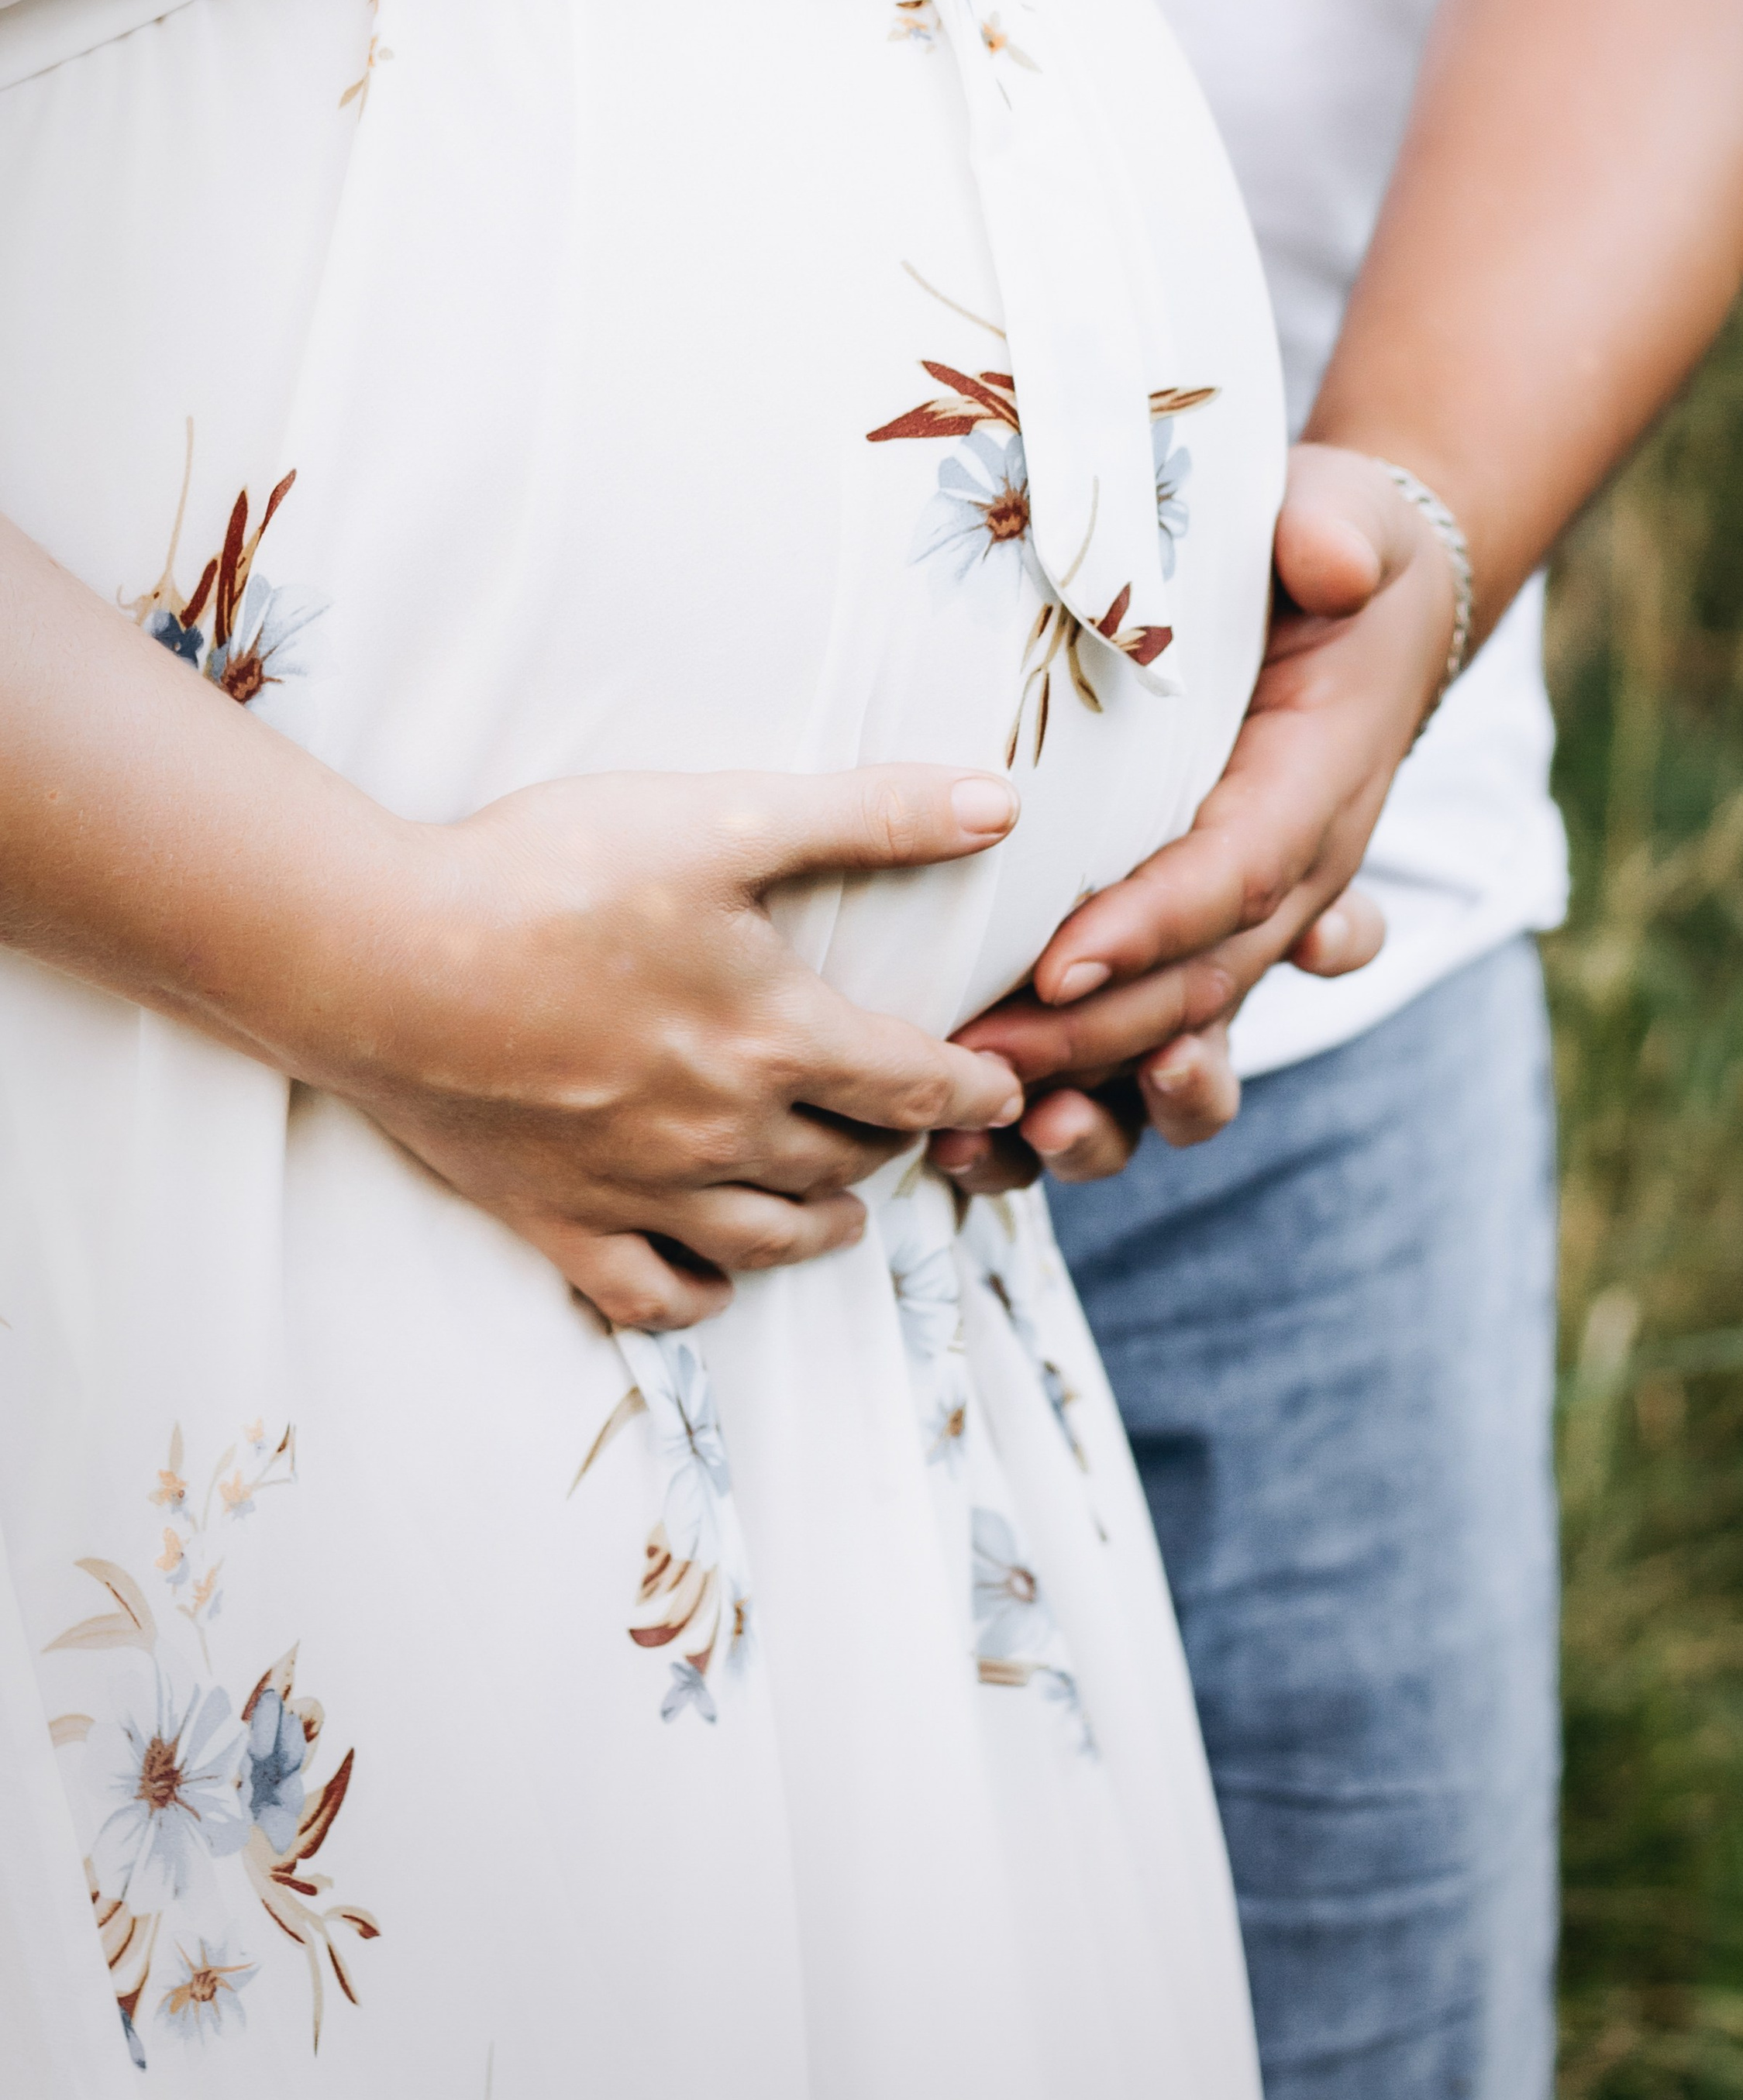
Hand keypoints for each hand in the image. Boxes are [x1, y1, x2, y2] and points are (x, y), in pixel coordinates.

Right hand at [299, 764, 1025, 1329]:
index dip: (977, 1087)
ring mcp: (639, 1191)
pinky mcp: (555, 1221)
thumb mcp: (722, 818)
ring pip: (770, 1238)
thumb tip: (998, 802)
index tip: (1005, 1085)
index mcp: (777, 1039)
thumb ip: (868, 814)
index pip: (919, 1084)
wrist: (380, 956)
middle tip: (913, 1121)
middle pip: (849, 1158)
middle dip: (898, 1141)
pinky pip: (653, 1297)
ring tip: (844, 1204)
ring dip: (824, 1221)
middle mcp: (723, 1134)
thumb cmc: (549, 874)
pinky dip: (702, 1294)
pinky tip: (717, 1275)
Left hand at [935, 446, 1452, 1181]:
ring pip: (1180, 1043)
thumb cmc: (1331, 554)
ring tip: (983, 1136)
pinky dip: (1077, 1102)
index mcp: (1318, 786)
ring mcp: (1248, 923)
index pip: (1236, 870)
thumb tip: (1331, 559)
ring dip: (1090, 1104)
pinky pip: (1147, 1044)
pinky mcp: (1196, 937)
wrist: (1364, 597)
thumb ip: (1335, 533)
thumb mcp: (1345, 517)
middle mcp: (1293, 877)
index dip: (1153, 922)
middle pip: (1198, 985)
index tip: (1057, 956)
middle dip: (1089, 1037)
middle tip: (974, 1060)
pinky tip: (977, 1141)